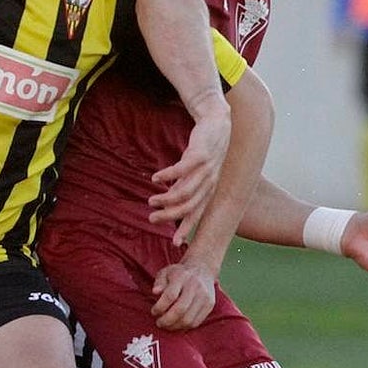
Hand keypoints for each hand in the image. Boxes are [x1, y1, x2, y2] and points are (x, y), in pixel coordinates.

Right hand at [148, 107, 230, 245]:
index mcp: (208, 190)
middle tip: (152, 218)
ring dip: (166, 199)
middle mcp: (209, 184)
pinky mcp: (199, 156)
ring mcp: (206, 170)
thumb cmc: (202, 150)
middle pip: (189, 207)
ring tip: (151, 201)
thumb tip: (169, 201)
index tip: (174, 243)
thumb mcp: (194, 173)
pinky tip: (155, 179)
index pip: (197, 214)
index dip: (186, 229)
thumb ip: (183, 186)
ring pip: (185, 192)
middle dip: (170, 216)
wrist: (216, 124)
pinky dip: (167, 176)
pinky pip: (181, 170)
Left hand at [150, 261, 216, 329]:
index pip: (170, 295)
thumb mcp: (166, 272)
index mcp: (182, 277)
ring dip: (175, 326)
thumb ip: (159, 282)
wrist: (202, 270)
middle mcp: (195, 286)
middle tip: (159, 323)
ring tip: (166, 325)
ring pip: (188, 319)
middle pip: (180, 310)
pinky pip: (196, 322)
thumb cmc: (179, 273)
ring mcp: (204, 297)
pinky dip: (184, 327)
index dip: (160, 307)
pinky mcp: (209, 305)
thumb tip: (155, 292)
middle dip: (166, 320)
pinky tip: (177, 324)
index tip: (153, 312)